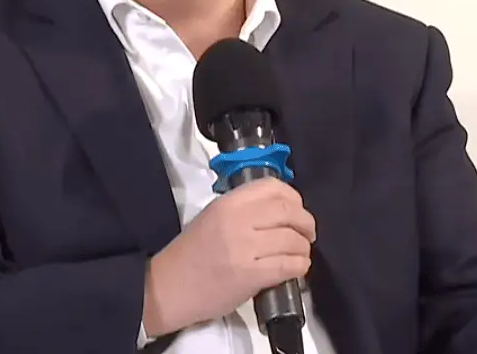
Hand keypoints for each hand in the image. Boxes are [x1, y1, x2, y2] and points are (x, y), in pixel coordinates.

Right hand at [142, 177, 315, 336]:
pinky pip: (288, 265)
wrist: (169, 288)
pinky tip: (298, 268)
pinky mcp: (250, 275)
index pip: (273, 187)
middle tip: (308, 234)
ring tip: (301, 254)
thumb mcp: (213, 217)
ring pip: (292, 240)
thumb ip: (243, 210)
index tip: (297, 210)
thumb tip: (281, 211)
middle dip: (306, 223)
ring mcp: (245, 248)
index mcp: (228, 203)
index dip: (294, 198)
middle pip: (289, 212)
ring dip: (303, 248)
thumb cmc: (191, 254)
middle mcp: (238, 220)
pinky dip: (300, 266)